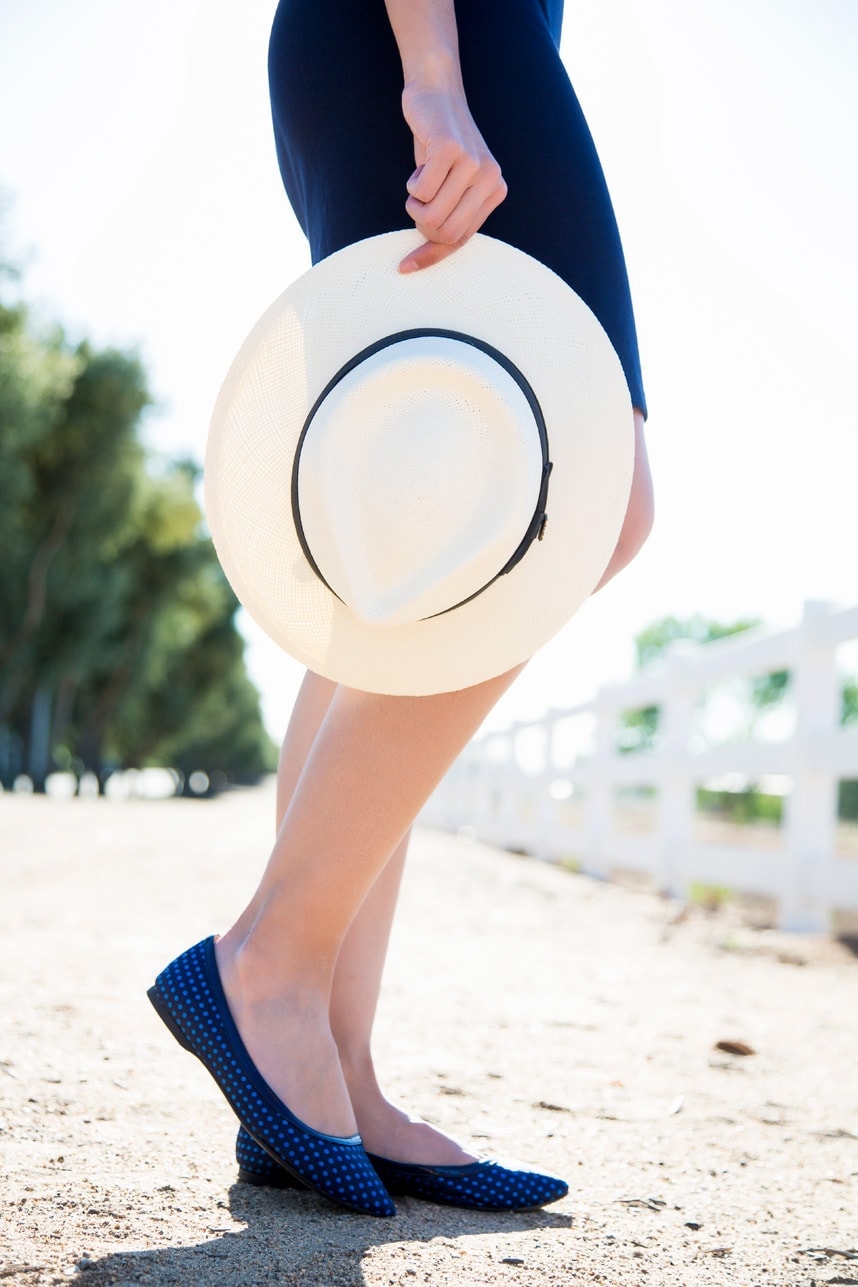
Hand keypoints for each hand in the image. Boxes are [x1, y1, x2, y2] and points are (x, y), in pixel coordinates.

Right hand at [397, 83, 506, 272]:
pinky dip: (412, 184)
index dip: (430, 256)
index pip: (460, 240)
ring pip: (430, 216)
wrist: (436, 92)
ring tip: (421, 179)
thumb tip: (420, 260)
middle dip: (421, 222)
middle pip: (444, 233)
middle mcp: (490, 180)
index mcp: (495, 192)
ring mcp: (472, 164)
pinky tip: (422, 162)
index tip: (405, 266)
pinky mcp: (450, 150)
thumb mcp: (448, 185)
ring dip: (414, 203)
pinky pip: (421, 192)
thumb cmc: (438, 146)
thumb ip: (447, 217)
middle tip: (418, 199)